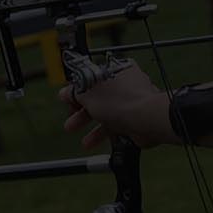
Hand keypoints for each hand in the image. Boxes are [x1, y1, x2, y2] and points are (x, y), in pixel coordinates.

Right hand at [58, 63, 174, 148]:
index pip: (91, 78)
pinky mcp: (137, 118)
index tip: (67, 102)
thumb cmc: (121, 100)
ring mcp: (132, 101)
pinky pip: (116, 125)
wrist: (147, 119)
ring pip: (107, 112)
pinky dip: (103, 133)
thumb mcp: (88, 94)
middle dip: (81, 111)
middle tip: (70, 121)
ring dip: (90, 125)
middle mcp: (125, 83)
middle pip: (98, 97)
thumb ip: (75, 92)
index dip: (77, 91)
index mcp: (114, 70)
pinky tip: (92, 142)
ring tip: (77, 134)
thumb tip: (65, 93)